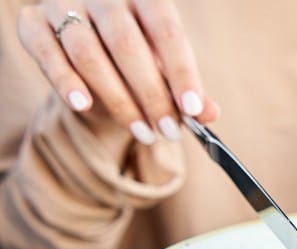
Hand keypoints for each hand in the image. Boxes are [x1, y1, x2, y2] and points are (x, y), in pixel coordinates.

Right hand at [18, 0, 218, 144]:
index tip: (194, 110)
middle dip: (151, 95)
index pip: (167, 32)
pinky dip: (64, 81)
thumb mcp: (163, 67)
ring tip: (143, 132)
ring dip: (117, 99)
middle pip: (127, 45)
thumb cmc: (135, 56)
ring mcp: (64, 4)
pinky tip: (84, 106)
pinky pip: (46, 53)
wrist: (87, 41)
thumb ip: (185, 88)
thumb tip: (209, 115)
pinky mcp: (33, 23)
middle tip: (169, 131)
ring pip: (87, 53)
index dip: (182, 73)